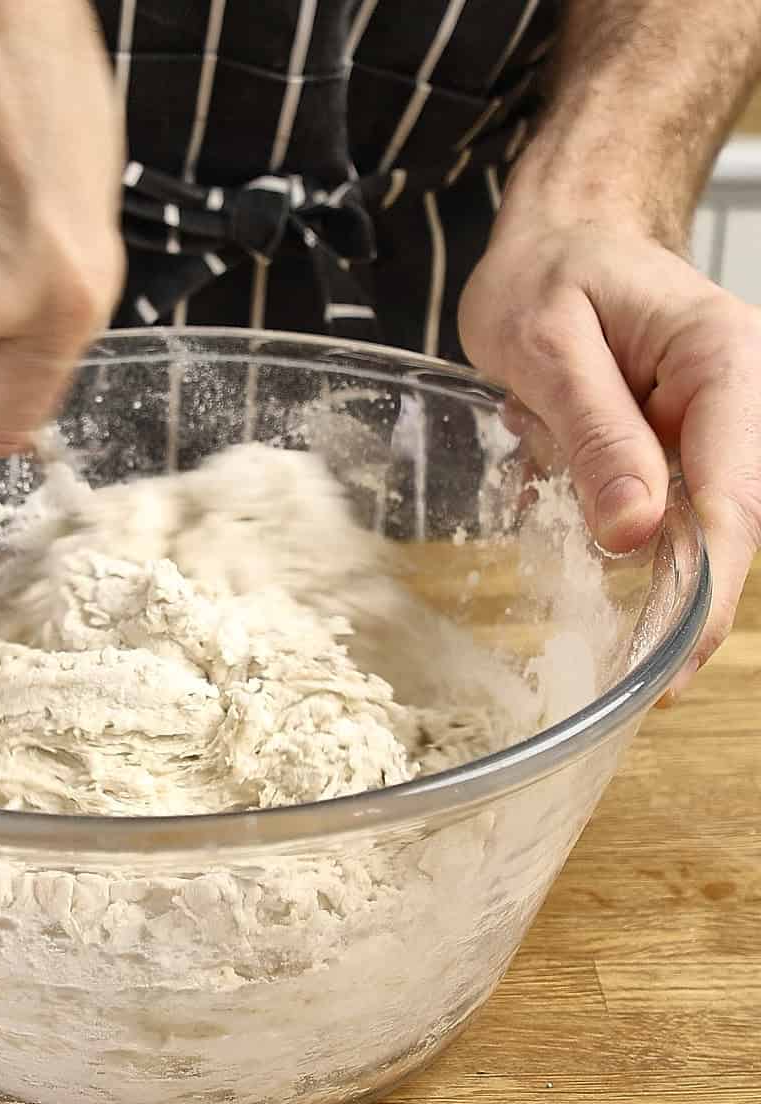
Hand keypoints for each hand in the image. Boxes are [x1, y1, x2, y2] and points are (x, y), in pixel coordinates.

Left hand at [460, 220, 760, 693]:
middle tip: (647, 683)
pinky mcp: (673, 443)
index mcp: (723, 362)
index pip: (731, 495)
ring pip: (692, 526)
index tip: (677, 659)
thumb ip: (596, 433)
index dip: (707, 585)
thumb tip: (636, 533)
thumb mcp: (550, 346)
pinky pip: (656, 509)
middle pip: (727, 524)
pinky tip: (570, 514)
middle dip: (688, 601)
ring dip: (643, 567)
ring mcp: (707, 425)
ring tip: (600, 588)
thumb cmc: (547, 273)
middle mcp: (733, 399)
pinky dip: (615, 530)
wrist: (555, 241)